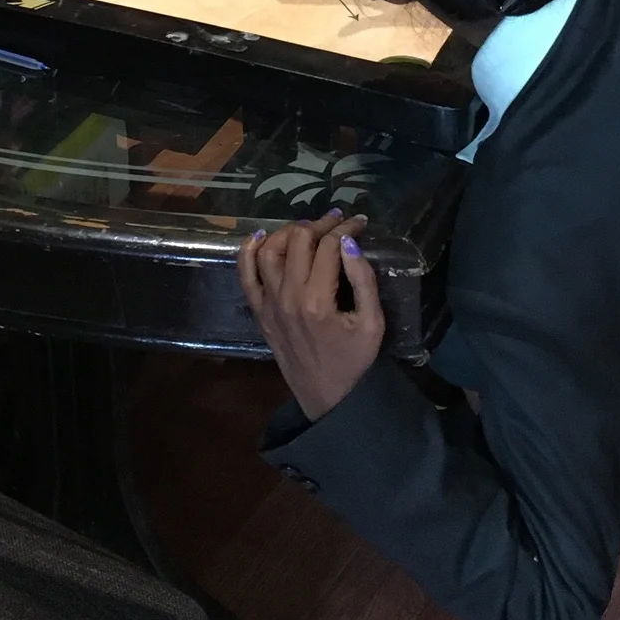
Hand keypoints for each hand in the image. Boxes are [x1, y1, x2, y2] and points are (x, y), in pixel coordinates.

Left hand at [238, 213, 383, 422]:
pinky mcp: (258, 311)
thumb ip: (364, 281)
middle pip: (299, 240)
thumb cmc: (353, 360)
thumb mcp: (373, 323)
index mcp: (318, 301)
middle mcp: (288, 297)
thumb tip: (350, 242)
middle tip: (337, 221)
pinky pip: (245, 274)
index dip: (346, 228)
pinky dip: (249, 250)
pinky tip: (261, 236)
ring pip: (270, 250)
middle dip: (320, 224)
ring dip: (289, 231)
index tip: (359, 222)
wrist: (325, 397)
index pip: (329, 247)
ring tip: (308, 229)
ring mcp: (269, 303)